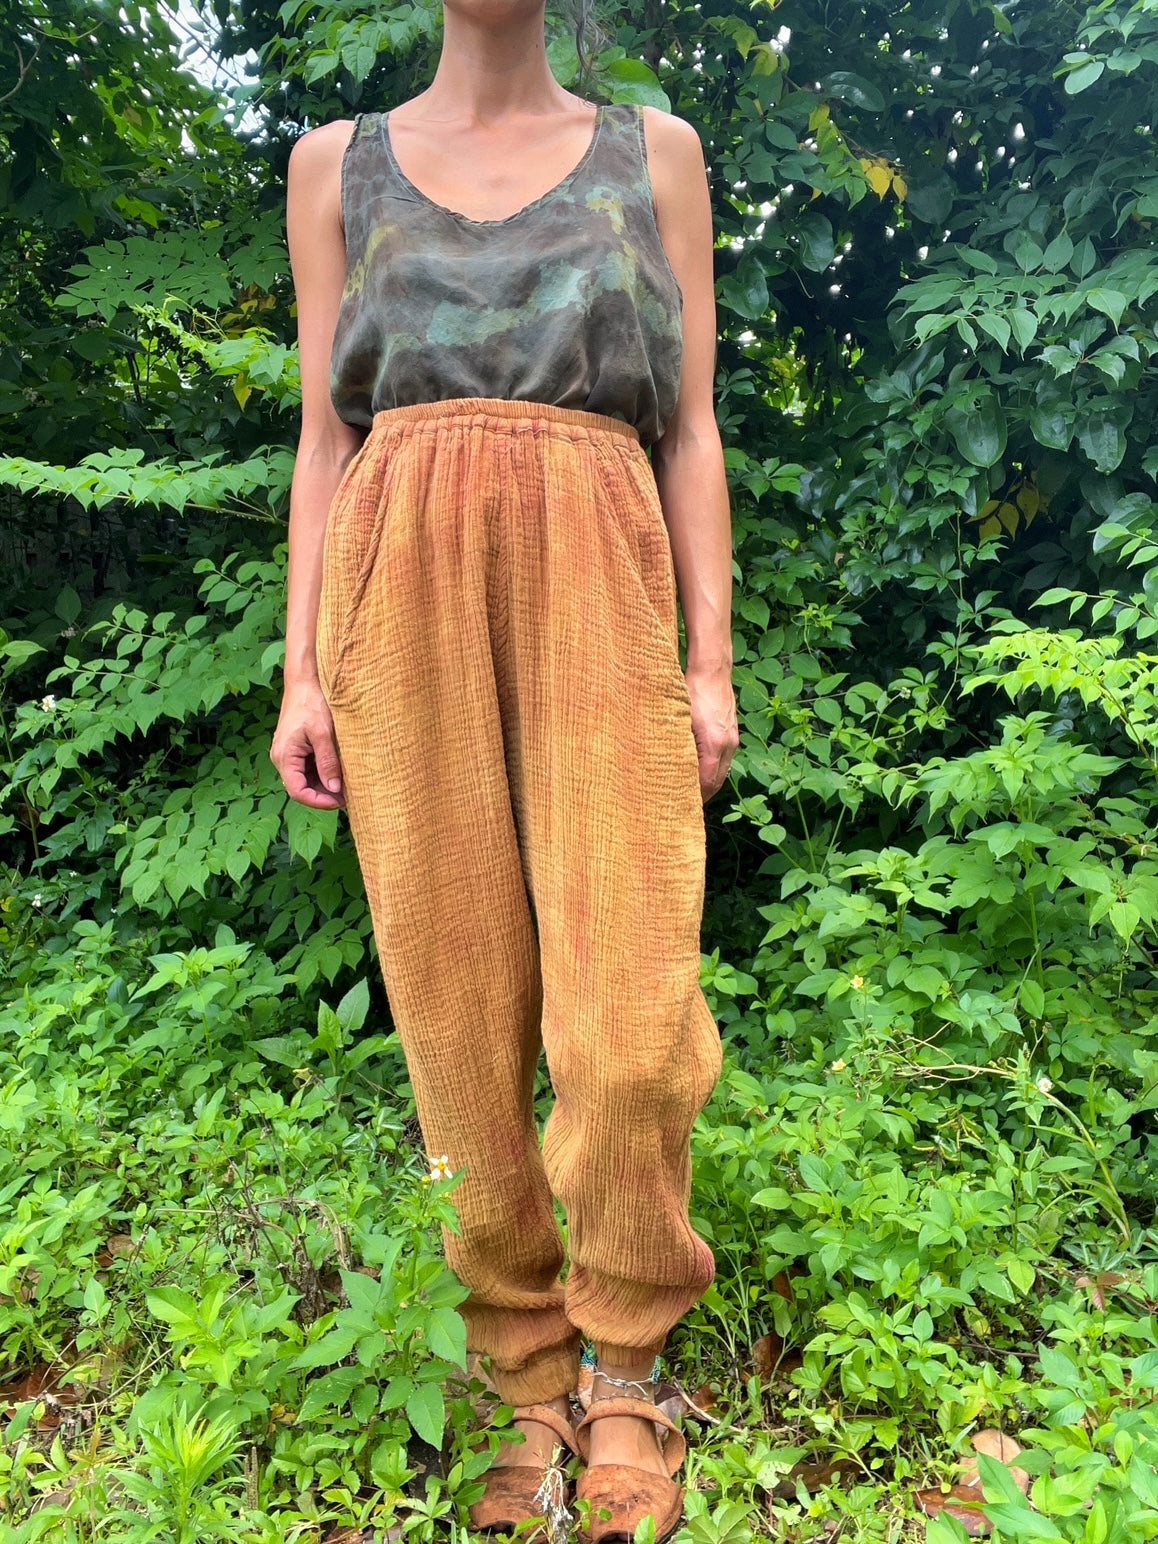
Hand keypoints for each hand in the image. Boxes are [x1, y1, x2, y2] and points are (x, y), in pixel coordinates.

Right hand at [271, 680, 345, 808]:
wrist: (304, 682)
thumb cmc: (312, 703)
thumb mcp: (323, 732)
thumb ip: (328, 762)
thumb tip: (334, 789)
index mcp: (284, 756)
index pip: (298, 791)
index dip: (319, 802)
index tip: (340, 802)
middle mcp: (282, 758)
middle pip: (302, 788)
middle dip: (324, 796)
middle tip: (349, 796)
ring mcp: (288, 755)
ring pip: (306, 780)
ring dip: (325, 786)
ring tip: (347, 787)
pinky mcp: (297, 750)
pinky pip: (308, 769)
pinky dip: (323, 774)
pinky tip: (340, 774)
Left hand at [686, 662, 737, 803]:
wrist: (712, 670)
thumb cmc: (692, 691)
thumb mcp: (678, 720)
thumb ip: (675, 745)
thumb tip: (664, 767)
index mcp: (714, 745)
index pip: (706, 783)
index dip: (695, 798)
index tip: (681, 806)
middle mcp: (728, 745)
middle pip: (717, 782)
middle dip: (703, 796)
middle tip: (683, 805)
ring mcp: (733, 739)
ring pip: (722, 771)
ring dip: (709, 784)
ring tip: (691, 792)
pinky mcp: (732, 732)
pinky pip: (724, 760)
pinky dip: (714, 770)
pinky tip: (700, 771)